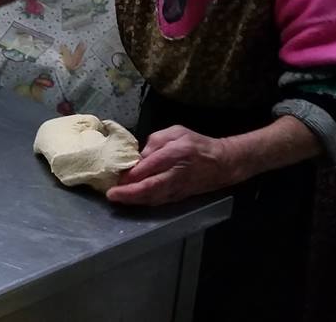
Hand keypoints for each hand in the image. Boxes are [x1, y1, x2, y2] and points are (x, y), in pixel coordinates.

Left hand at [106, 125, 242, 205]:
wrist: (223, 163)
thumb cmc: (197, 144)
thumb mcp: (177, 132)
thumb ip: (156, 140)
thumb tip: (140, 155)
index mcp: (175, 154)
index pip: (150, 168)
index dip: (131, 176)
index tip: (116, 178)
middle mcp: (176, 174)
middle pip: (150, 188)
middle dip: (129, 194)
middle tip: (111, 195)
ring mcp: (178, 189)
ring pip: (154, 198)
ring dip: (134, 201)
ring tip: (117, 198)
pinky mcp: (179, 197)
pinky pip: (159, 201)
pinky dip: (143, 202)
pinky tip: (131, 200)